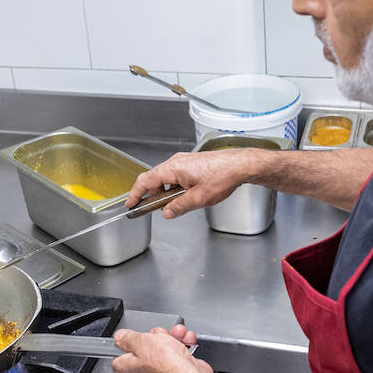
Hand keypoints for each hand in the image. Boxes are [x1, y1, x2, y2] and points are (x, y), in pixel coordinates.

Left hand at [112, 325, 214, 372]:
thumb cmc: (167, 366)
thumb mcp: (142, 342)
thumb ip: (128, 338)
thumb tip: (119, 337)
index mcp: (128, 368)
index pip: (118, 354)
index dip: (126, 342)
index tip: (132, 335)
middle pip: (144, 347)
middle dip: (155, 336)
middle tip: (159, 335)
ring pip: (163, 348)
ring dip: (172, 338)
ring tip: (178, 335)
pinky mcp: (176, 372)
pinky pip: (177, 354)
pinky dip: (182, 345)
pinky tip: (186, 341)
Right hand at [125, 150, 261, 217]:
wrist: (241, 165)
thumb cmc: (223, 176)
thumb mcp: (199, 198)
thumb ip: (179, 206)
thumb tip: (167, 213)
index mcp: (173, 168)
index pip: (145, 181)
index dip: (135, 193)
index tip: (130, 203)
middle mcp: (176, 161)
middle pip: (153, 178)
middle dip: (150, 194)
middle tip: (151, 208)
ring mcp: (184, 160)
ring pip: (165, 176)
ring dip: (163, 190)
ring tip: (171, 204)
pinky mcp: (192, 162)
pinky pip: (175, 173)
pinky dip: (173, 185)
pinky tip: (183, 195)